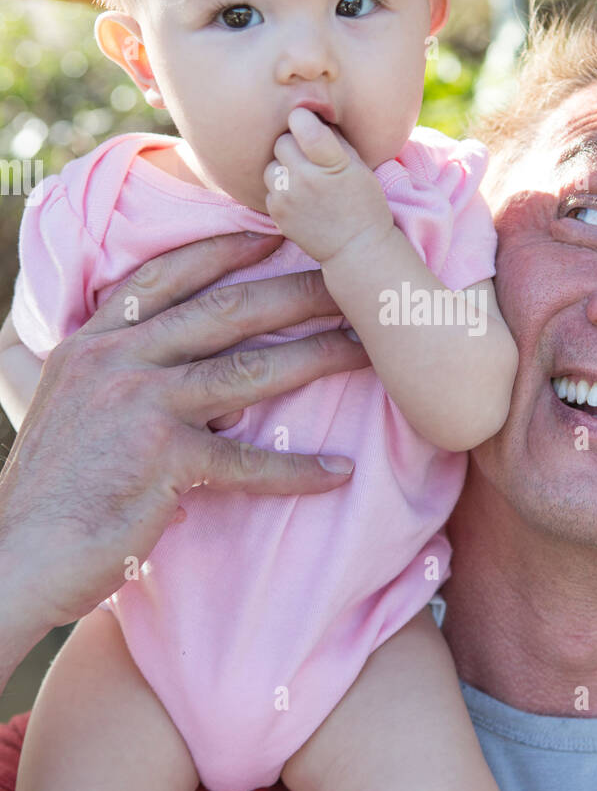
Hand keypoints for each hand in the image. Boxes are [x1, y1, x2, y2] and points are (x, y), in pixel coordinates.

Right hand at [0, 231, 369, 642]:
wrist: (14, 556)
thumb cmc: (47, 493)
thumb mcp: (67, 409)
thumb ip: (109, 377)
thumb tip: (161, 365)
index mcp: (94, 341)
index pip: (166, 275)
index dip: (223, 249)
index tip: (274, 234)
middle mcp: (117, 360)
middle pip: (226, 310)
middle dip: (295, 291)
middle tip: (350, 281)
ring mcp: (140, 405)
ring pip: (248, 369)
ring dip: (316, 358)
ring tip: (366, 352)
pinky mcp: (162, 460)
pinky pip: (247, 462)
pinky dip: (296, 470)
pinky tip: (338, 473)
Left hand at [263, 107, 393, 263]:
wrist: (357, 247)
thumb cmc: (363, 202)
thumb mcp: (359, 165)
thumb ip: (333, 138)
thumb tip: (310, 117)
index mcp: (331, 162)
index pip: (301, 123)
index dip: (302, 118)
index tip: (308, 123)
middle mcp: (305, 178)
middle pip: (281, 142)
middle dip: (293, 145)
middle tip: (310, 158)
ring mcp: (288, 197)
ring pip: (271, 166)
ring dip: (283, 168)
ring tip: (303, 179)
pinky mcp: (276, 213)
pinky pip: (270, 189)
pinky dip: (281, 190)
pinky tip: (300, 198)